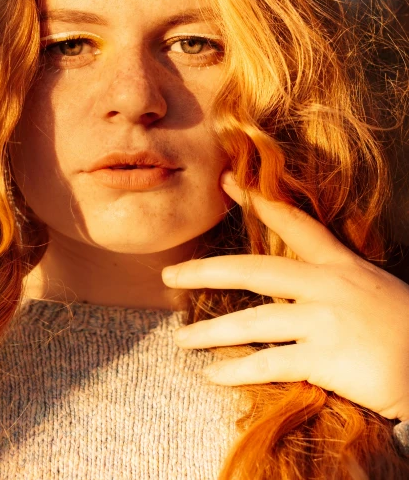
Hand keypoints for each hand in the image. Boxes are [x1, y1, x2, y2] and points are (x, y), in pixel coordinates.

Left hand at [161, 170, 408, 421]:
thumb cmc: (403, 330)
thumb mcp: (370, 289)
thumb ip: (332, 281)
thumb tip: (292, 283)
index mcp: (339, 264)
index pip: (293, 223)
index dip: (258, 201)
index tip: (227, 181)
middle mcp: (327, 285)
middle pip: (254, 270)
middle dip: (206, 271)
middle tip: (170, 275)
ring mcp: (324, 320)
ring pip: (252, 321)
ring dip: (211, 333)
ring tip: (180, 339)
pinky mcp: (325, 357)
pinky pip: (269, 362)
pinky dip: (238, 371)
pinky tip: (214, 375)